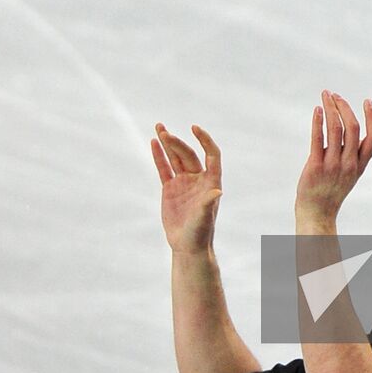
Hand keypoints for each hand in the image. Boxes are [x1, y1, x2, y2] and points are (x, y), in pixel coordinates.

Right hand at [152, 123, 222, 254]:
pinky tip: (154, 142)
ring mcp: (183, 182)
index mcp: (211, 181)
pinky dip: (159, 155)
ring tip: (159, 126)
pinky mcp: (170, 189)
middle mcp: (198, 179)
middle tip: (165, 133)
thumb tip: (217, 191)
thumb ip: (208, 203)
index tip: (195, 128)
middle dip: (177, 143)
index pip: (211, 154)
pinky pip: (164, 168)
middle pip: (188, 154)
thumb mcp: (204, 217)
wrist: (187, 246)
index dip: (205, 140)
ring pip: (175, 158)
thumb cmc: (200, 233)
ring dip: (168, 142)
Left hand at [294, 91, 371, 226]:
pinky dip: (318, 121)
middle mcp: (349, 164)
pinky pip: (317, 139)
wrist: (317, 212)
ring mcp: (333, 165)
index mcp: (360, 164)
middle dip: (344, 107)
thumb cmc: (331, 189)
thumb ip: (351, 152)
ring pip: (335, 129)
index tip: (367, 101)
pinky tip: (317, 110)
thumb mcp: (349, 172)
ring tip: (325, 96)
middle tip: (335, 95)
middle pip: (352, 128)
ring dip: (330, 108)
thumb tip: (344, 125)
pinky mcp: (316, 166)